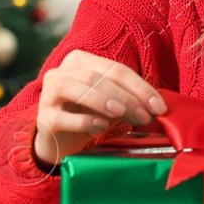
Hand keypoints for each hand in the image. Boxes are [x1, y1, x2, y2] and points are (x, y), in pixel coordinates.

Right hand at [33, 50, 166, 166]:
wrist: (57, 142)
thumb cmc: (87, 117)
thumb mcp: (110, 104)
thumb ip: (128, 99)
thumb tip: (156, 105)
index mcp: (80, 61)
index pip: (115, 69)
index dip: (139, 86)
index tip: (159, 106)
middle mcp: (61, 72)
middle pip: (98, 77)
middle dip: (126, 96)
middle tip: (145, 115)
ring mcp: (49, 94)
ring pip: (78, 88)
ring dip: (104, 100)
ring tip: (123, 113)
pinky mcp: (44, 118)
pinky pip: (65, 117)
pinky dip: (86, 121)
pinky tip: (101, 126)